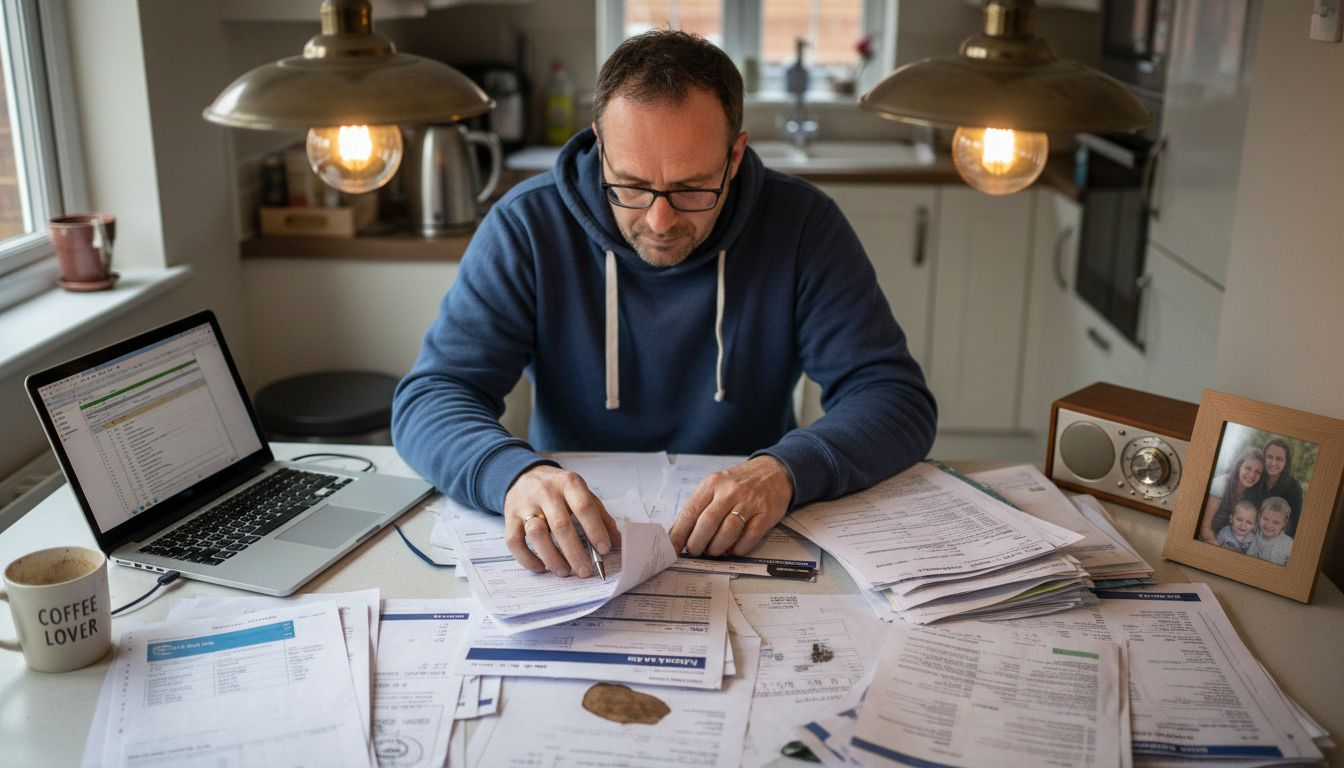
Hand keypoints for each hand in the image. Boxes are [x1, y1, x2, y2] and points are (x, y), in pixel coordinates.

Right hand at [503, 465, 620, 576]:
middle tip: (585, 571)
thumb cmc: (558, 489)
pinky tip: (541, 567)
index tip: (604, 550)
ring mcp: (525, 505)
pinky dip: (527, 558)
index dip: (595, 530)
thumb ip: (600, 515)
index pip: (584, 507)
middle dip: (575, 552)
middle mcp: (545, 492)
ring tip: (564, 571)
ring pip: (537, 534)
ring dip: (552, 557)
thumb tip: (618, 542)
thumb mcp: (581, 493)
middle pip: (560, 525)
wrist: (523, 475)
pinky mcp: (509, 518)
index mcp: (569, 483)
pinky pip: (514, 542)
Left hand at [668, 456, 793, 557]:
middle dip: (697, 543)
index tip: (671, 549)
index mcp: (713, 483)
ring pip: (728, 531)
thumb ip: (701, 505)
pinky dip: (738, 548)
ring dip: (716, 548)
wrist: (775, 471)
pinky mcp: (766, 514)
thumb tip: (682, 534)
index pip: (690, 511)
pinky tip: (733, 549)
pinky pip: (749, 537)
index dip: (679, 534)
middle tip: (694, 552)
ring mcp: (749, 502)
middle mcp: (730, 491)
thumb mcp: (717, 485)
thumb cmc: (741, 482)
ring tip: (713, 551)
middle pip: (707, 522)